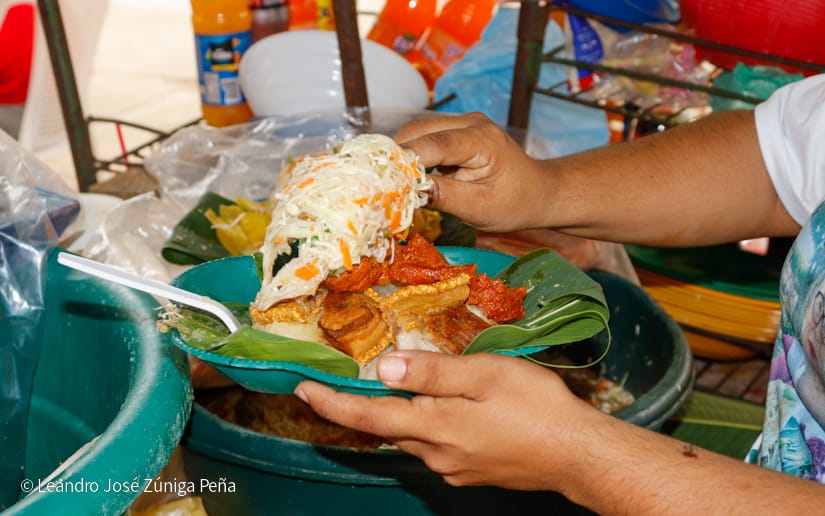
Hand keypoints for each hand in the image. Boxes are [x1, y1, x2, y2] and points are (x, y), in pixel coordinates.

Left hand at [294, 350, 599, 490]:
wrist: (578, 455)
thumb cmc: (538, 407)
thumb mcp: (486, 375)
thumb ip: (433, 373)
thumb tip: (384, 370)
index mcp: (436, 426)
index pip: (368, 417)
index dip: (332, 403)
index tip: (302, 388)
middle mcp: (437, 454)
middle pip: (388, 427)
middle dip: (367, 405)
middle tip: (352, 376)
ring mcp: (454, 468)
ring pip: (413, 435)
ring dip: (401, 413)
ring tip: (406, 384)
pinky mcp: (471, 472)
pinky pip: (436, 445)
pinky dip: (428, 423)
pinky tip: (450, 407)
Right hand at [395, 113, 548, 232]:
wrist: (538, 192)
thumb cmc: (514, 203)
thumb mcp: (478, 208)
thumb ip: (442, 196)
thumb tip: (406, 191)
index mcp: (481, 140)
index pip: (434, 144)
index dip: (404, 159)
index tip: (381, 177)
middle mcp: (471, 123)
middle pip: (419, 130)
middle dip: (396, 155)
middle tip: (377, 181)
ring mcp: (464, 123)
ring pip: (418, 131)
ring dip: (401, 154)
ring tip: (388, 179)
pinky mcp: (457, 131)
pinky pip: (425, 137)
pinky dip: (411, 154)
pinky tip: (404, 175)